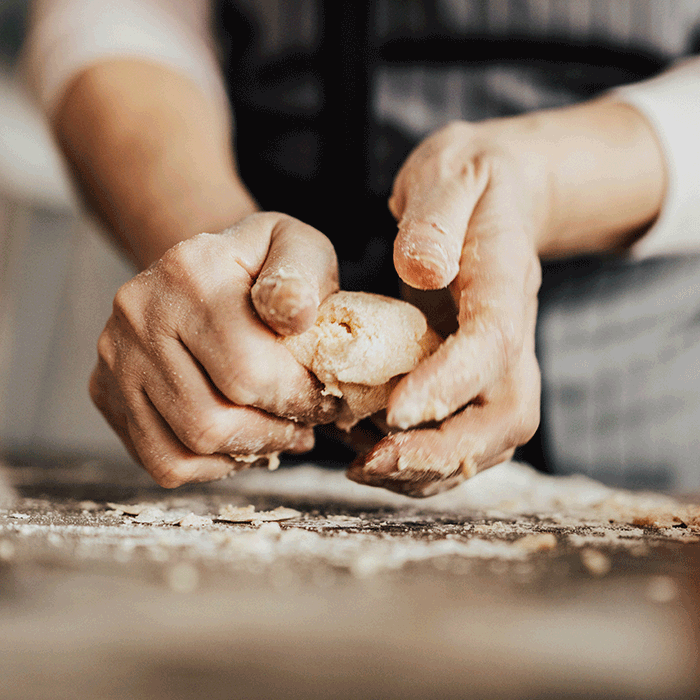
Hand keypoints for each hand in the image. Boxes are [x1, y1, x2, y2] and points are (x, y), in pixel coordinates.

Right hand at [91, 212, 339, 486]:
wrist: (203, 271)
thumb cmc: (261, 267)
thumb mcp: (295, 248)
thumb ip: (302, 277)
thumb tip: (295, 316)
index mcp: (190, 272)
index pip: (248, 370)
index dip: (300, 401)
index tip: (328, 402)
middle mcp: (140, 313)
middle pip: (212, 420)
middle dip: (276, 432)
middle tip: (306, 424)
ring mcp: (116, 356)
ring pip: (186, 447)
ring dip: (247, 453)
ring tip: (279, 432)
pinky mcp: (106, 391)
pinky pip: (161, 460)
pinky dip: (211, 466)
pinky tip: (241, 441)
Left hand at [348, 122, 542, 496]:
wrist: (502, 193)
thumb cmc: (469, 180)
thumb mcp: (450, 175)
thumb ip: (436, 218)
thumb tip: (422, 270)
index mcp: (506, 283)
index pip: (491, 345)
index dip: (449, 384)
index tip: (394, 411)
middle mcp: (513, 334)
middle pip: (504, 418)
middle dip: (442, 452)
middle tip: (371, 462)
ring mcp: (500, 362)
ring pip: (487, 440)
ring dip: (429, 468)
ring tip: (363, 467)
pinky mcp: (478, 376)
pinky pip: (464, 435)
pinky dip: (423, 459)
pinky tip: (372, 452)